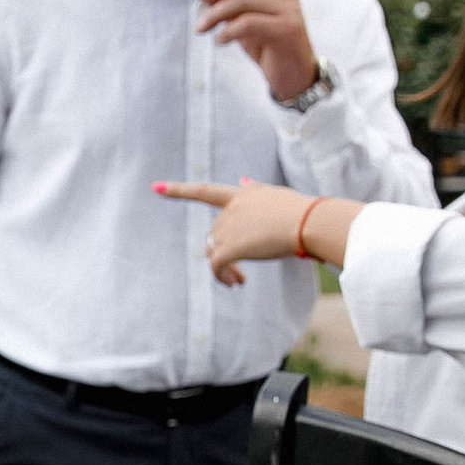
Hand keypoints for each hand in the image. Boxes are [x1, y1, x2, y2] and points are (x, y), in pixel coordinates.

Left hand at [155, 177, 338, 284]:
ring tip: (239, 281)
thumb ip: (255, 190)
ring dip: (223, 268)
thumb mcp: (276, 195)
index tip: (154, 187)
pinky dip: (220, 276)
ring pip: (214, 251)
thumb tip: (241, 180)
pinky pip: (216, 266)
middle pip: (214, 234)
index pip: (204, 191)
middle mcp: (230, 210)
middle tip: (239, 274)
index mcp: (240, 195)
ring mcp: (229, 227)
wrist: (310, 223)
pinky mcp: (231, 247)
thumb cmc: (301, 212)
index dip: (178, 190)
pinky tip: (234, 283)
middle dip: (224, 253)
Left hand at [186, 0, 318, 102]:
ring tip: (200, 29)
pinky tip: (219, 40)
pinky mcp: (288, 31)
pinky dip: (229, 30)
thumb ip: (219, 0)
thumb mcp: (238, 21)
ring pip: (244, 1)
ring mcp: (289, 10)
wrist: (294, 77)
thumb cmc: (266, 47)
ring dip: (215, 13)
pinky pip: (251, 23)